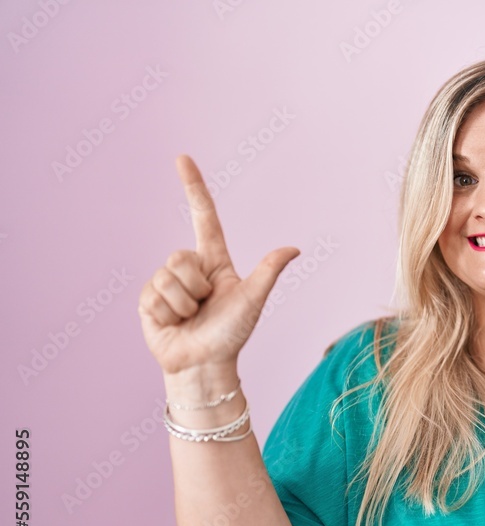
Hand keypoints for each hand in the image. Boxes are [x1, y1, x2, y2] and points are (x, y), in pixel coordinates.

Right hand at [137, 155, 299, 374]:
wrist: (204, 365)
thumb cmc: (232, 334)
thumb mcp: (252, 300)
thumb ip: (268, 271)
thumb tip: (294, 249)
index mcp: (214, 261)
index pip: (203, 217)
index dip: (193, 188)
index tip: (182, 158)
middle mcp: (189, 268)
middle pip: (181, 257)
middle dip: (195, 286)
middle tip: (204, 307)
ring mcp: (166, 283)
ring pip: (167, 277)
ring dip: (183, 303)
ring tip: (191, 317)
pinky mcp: (148, 301)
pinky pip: (154, 295)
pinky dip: (167, 313)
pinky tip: (173, 324)